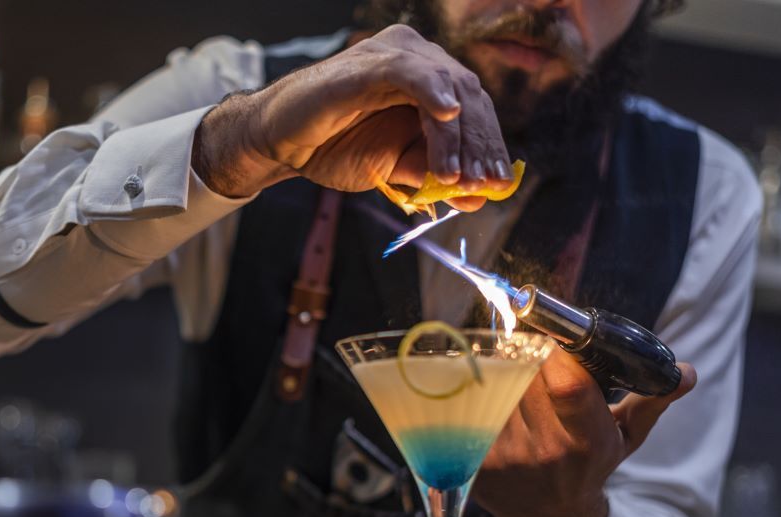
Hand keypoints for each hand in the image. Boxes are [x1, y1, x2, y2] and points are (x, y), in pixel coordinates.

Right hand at [192, 24, 511, 205]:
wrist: (280, 143)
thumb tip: (478, 198)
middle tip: (487, 185)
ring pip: (446, 88)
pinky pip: (410, 72)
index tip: (500, 185)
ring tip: (459, 176)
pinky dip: (432, 91)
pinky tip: (447, 115)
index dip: (490, 147)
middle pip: (469, 97)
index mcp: (428, 81)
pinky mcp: (369, 62)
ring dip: (458, 136)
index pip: (475, 109)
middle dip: (481, 146)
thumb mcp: (393, 168)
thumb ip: (434, 176)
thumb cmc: (333, 146)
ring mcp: (394, 55)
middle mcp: (418, 58)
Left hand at [471, 350, 697, 516]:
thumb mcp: (626, 437)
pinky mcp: (474, 462)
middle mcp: (545, 453)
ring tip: (519, 380)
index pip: (567, 386)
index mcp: (588, 443)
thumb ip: (652, 399)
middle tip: (537, 350)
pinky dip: (482, 395)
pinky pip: (472, 409)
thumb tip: (685, 372)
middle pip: (525, 375)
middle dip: (531, 354)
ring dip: (505, 372)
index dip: (559, 352)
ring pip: (496, 387)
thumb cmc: (590, 466)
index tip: (560, 338)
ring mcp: (505, 460)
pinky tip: (494, 401)